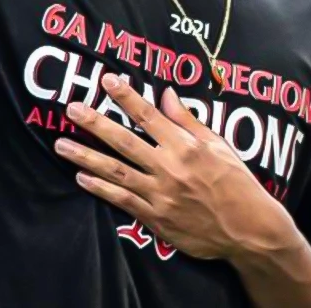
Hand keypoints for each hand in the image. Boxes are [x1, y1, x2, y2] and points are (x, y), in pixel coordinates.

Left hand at [56, 74, 296, 261]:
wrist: (249, 229)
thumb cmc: (237, 183)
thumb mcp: (219, 145)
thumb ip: (188, 121)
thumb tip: (166, 94)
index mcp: (186, 147)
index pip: (149, 116)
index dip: (126, 96)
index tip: (106, 80)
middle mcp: (169, 168)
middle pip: (124, 141)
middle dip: (95, 123)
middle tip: (71, 109)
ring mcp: (160, 195)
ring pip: (116, 171)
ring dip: (86, 157)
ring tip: (61, 145)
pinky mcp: (156, 218)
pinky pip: (122, 200)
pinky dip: (100, 189)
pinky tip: (81, 178)